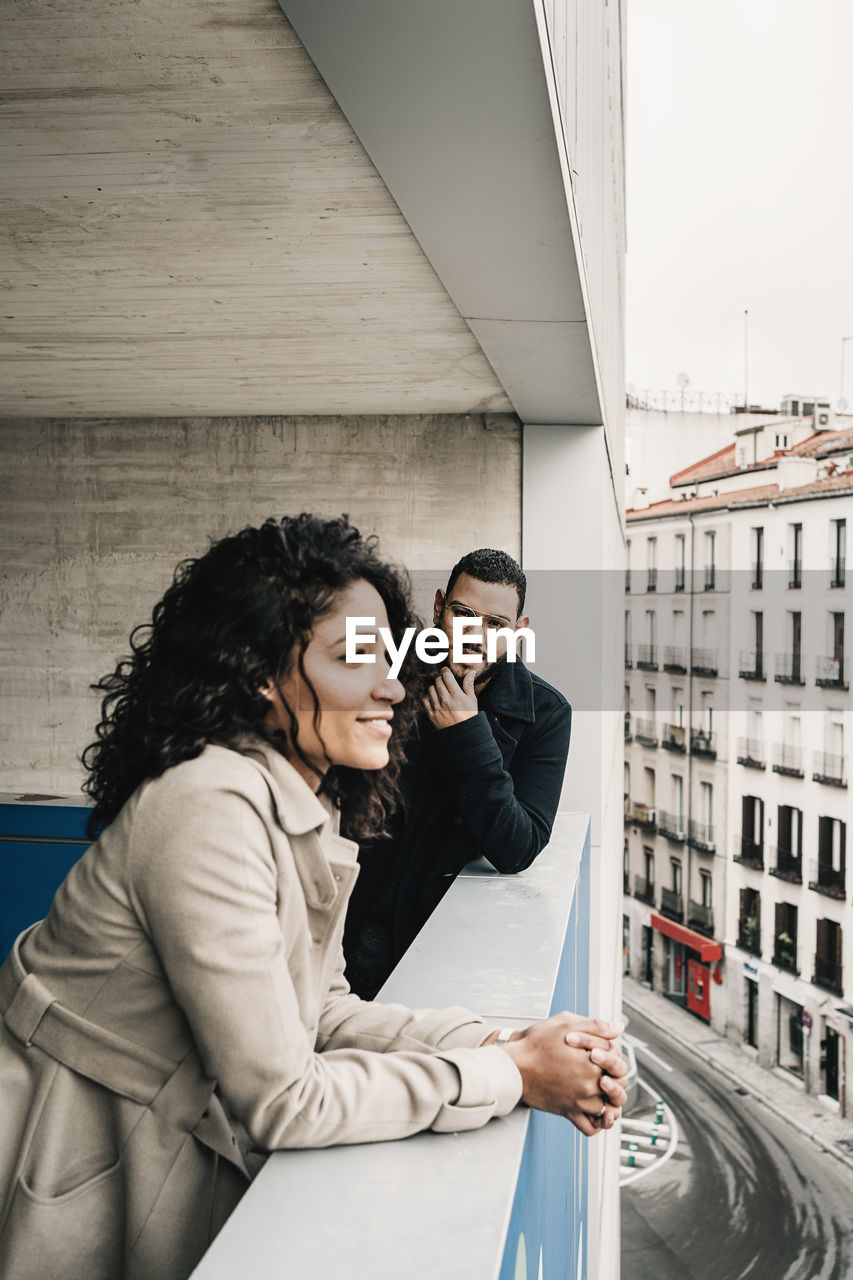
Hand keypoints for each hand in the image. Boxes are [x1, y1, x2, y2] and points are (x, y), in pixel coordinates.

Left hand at [424, 667, 478, 727]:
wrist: (463, 734)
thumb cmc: (469, 716)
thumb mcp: (472, 700)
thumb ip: (469, 685)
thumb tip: (471, 672)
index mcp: (457, 696)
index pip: (446, 676)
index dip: (445, 671)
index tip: (446, 671)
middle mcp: (446, 700)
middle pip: (438, 681)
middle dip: (441, 678)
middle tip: (444, 681)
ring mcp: (437, 707)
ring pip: (430, 689)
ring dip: (435, 687)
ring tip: (440, 691)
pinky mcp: (431, 714)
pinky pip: (424, 700)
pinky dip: (428, 697)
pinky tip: (435, 699)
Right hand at [496, 1013, 626, 1136]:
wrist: (513, 1066)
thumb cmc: (535, 1044)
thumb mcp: (565, 1024)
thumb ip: (596, 1025)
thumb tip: (618, 1028)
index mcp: (593, 1063)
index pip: (618, 1064)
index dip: (612, 1056)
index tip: (600, 1052)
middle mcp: (589, 1086)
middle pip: (617, 1087)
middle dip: (613, 1078)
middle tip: (603, 1070)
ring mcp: (579, 1102)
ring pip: (606, 1107)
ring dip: (607, 1099)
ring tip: (598, 1087)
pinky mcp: (568, 1112)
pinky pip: (591, 1127)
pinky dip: (598, 1122)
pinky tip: (595, 1111)